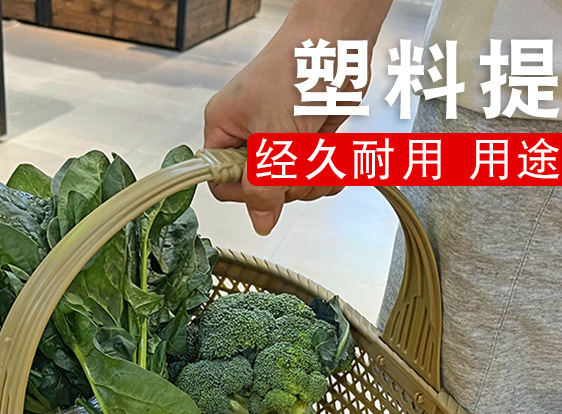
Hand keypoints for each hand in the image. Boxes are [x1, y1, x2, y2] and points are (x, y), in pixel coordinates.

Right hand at [203, 0, 391, 233]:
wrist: (339, 43)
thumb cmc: (298, 68)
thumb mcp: (275, 134)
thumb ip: (265, 184)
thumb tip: (261, 224)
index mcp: (224, 128)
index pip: (222, 183)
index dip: (245, 190)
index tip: (267, 182)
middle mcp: (249, 137)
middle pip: (263, 191)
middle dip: (289, 180)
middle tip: (300, 155)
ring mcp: (279, 142)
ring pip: (292, 188)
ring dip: (313, 175)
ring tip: (320, 146)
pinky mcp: (306, 143)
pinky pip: (314, 178)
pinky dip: (328, 170)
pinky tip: (334, 150)